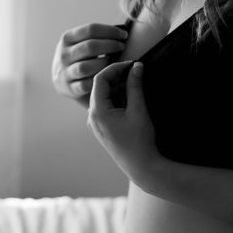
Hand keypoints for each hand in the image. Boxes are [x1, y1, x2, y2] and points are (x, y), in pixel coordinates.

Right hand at [51, 23, 127, 102]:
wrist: (64, 81)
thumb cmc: (81, 58)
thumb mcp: (81, 43)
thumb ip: (97, 37)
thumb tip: (122, 33)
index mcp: (67, 38)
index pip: (91, 29)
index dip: (111, 31)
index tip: (124, 34)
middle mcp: (64, 55)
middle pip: (90, 47)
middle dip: (111, 45)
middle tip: (122, 47)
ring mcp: (66, 72)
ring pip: (87, 67)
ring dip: (105, 64)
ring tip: (116, 62)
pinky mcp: (70, 88)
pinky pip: (87, 84)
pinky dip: (99, 80)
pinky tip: (109, 76)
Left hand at [88, 61, 158, 184]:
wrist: (141, 166)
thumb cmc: (139, 140)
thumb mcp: (138, 109)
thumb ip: (135, 86)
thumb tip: (137, 67)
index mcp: (97, 112)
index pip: (100, 80)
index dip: (115, 68)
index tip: (131, 65)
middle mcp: (92, 117)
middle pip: (100, 88)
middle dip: (117, 78)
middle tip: (135, 73)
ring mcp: (96, 124)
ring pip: (103, 97)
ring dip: (118, 88)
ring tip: (135, 86)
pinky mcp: (102, 128)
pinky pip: (106, 107)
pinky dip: (117, 99)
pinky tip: (131, 99)